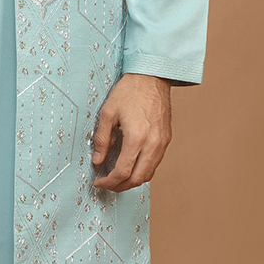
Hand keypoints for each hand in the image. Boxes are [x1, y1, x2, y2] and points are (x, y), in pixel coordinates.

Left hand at [90, 74, 172, 191]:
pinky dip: (142, 171)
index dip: (109, 182)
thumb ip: (102, 139)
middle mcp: (152, 143)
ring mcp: (162, 143)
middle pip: (137, 179)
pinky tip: (131, 166)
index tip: (99, 182)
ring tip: (117, 179)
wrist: (152, 76)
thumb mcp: (108, 113)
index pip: (123, 171)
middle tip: (107, 185)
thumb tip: (98, 160)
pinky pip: (155, 163)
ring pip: (148, 174)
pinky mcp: (166, 140)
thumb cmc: (130, 91)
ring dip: (132, 181)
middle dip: (120, 186)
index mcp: (136, 137)